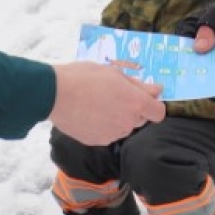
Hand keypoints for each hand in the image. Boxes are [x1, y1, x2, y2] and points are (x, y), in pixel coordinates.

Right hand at [49, 62, 164, 144]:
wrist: (55, 94)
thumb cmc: (84, 77)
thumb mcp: (113, 73)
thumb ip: (137, 84)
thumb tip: (157, 90)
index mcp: (135, 103)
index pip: (158, 112)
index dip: (153, 104)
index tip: (143, 97)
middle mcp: (128, 122)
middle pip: (140, 119)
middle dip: (133, 109)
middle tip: (114, 94)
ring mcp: (113, 134)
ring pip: (123, 127)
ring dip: (118, 117)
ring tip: (98, 103)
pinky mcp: (98, 141)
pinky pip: (108, 133)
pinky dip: (103, 126)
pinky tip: (89, 113)